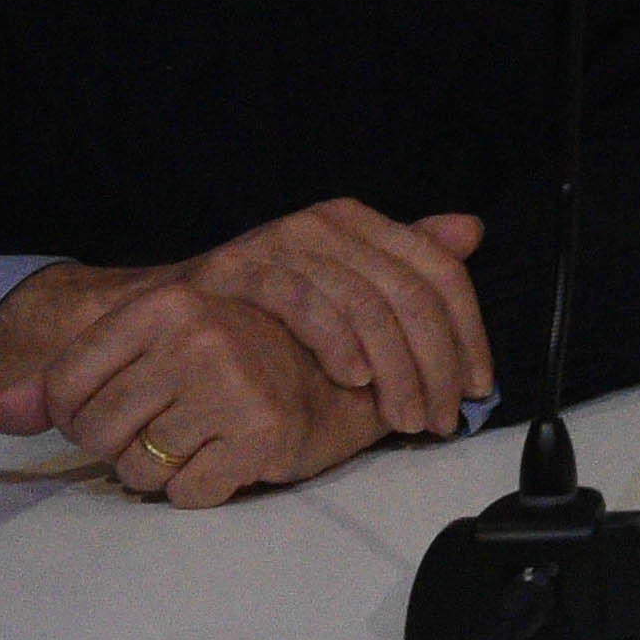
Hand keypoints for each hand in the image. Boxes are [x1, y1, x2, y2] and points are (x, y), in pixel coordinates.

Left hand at [0, 268, 389, 503]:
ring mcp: (234, 384)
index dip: (80, 412)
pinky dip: (200, 489)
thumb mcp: (152, 345)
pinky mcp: (263, 433)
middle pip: (95, 434)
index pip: (64, 388)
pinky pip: (186, 494)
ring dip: (161, 471)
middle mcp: (199, 335)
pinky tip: (226, 458)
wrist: (336, 371)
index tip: (123, 404)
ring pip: (138, 471)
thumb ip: (67, 379)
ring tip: (200, 439)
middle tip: (169, 426)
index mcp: (166, 303)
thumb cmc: (229, 361)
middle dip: (122, 446)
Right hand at [169, 200, 491, 441]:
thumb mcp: (338, 285)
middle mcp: (328, 223)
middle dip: (437, 364)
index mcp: (359, 222)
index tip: (479, 385)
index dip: (468, 331)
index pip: (437, 270)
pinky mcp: (244, 269)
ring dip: (396, 370)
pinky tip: (357, 381)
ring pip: (367, 302)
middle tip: (442, 418)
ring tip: (407, 417)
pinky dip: (338, 342)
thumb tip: (472, 231)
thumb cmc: (258, 311)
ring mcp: (284, 242)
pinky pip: (307, 302)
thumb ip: (401, 264)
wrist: (159, 315)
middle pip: (410, 292)